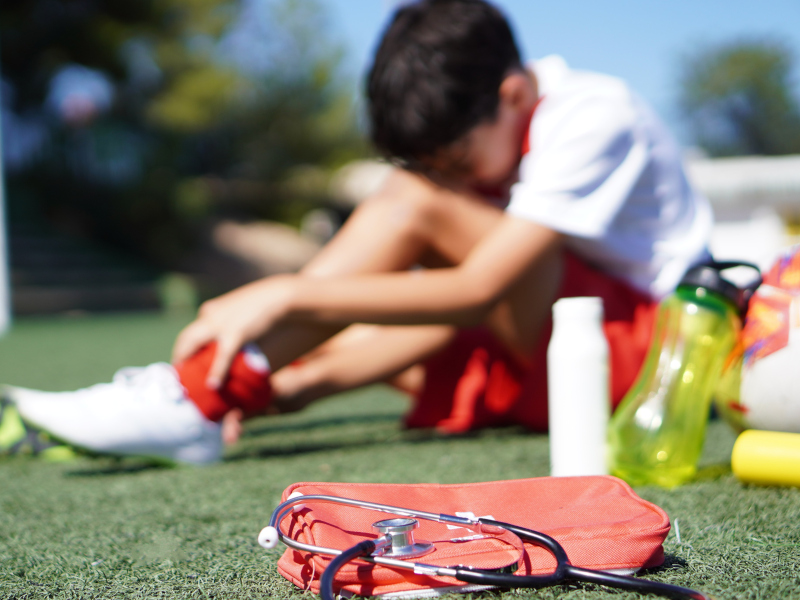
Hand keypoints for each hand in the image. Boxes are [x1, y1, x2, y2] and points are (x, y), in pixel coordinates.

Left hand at [172, 275, 293, 387]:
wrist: (281, 294)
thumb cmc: (266, 302)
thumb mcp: (242, 309)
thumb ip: (232, 322)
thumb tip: (233, 341)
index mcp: (211, 310)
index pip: (191, 332)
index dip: (185, 349)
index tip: (186, 363)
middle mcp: (210, 315)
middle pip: (186, 339)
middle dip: (180, 357)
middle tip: (181, 377)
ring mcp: (221, 323)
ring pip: (193, 344)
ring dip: (187, 362)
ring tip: (188, 383)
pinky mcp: (236, 333)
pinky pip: (222, 356)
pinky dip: (216, 371)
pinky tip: (213, 385)